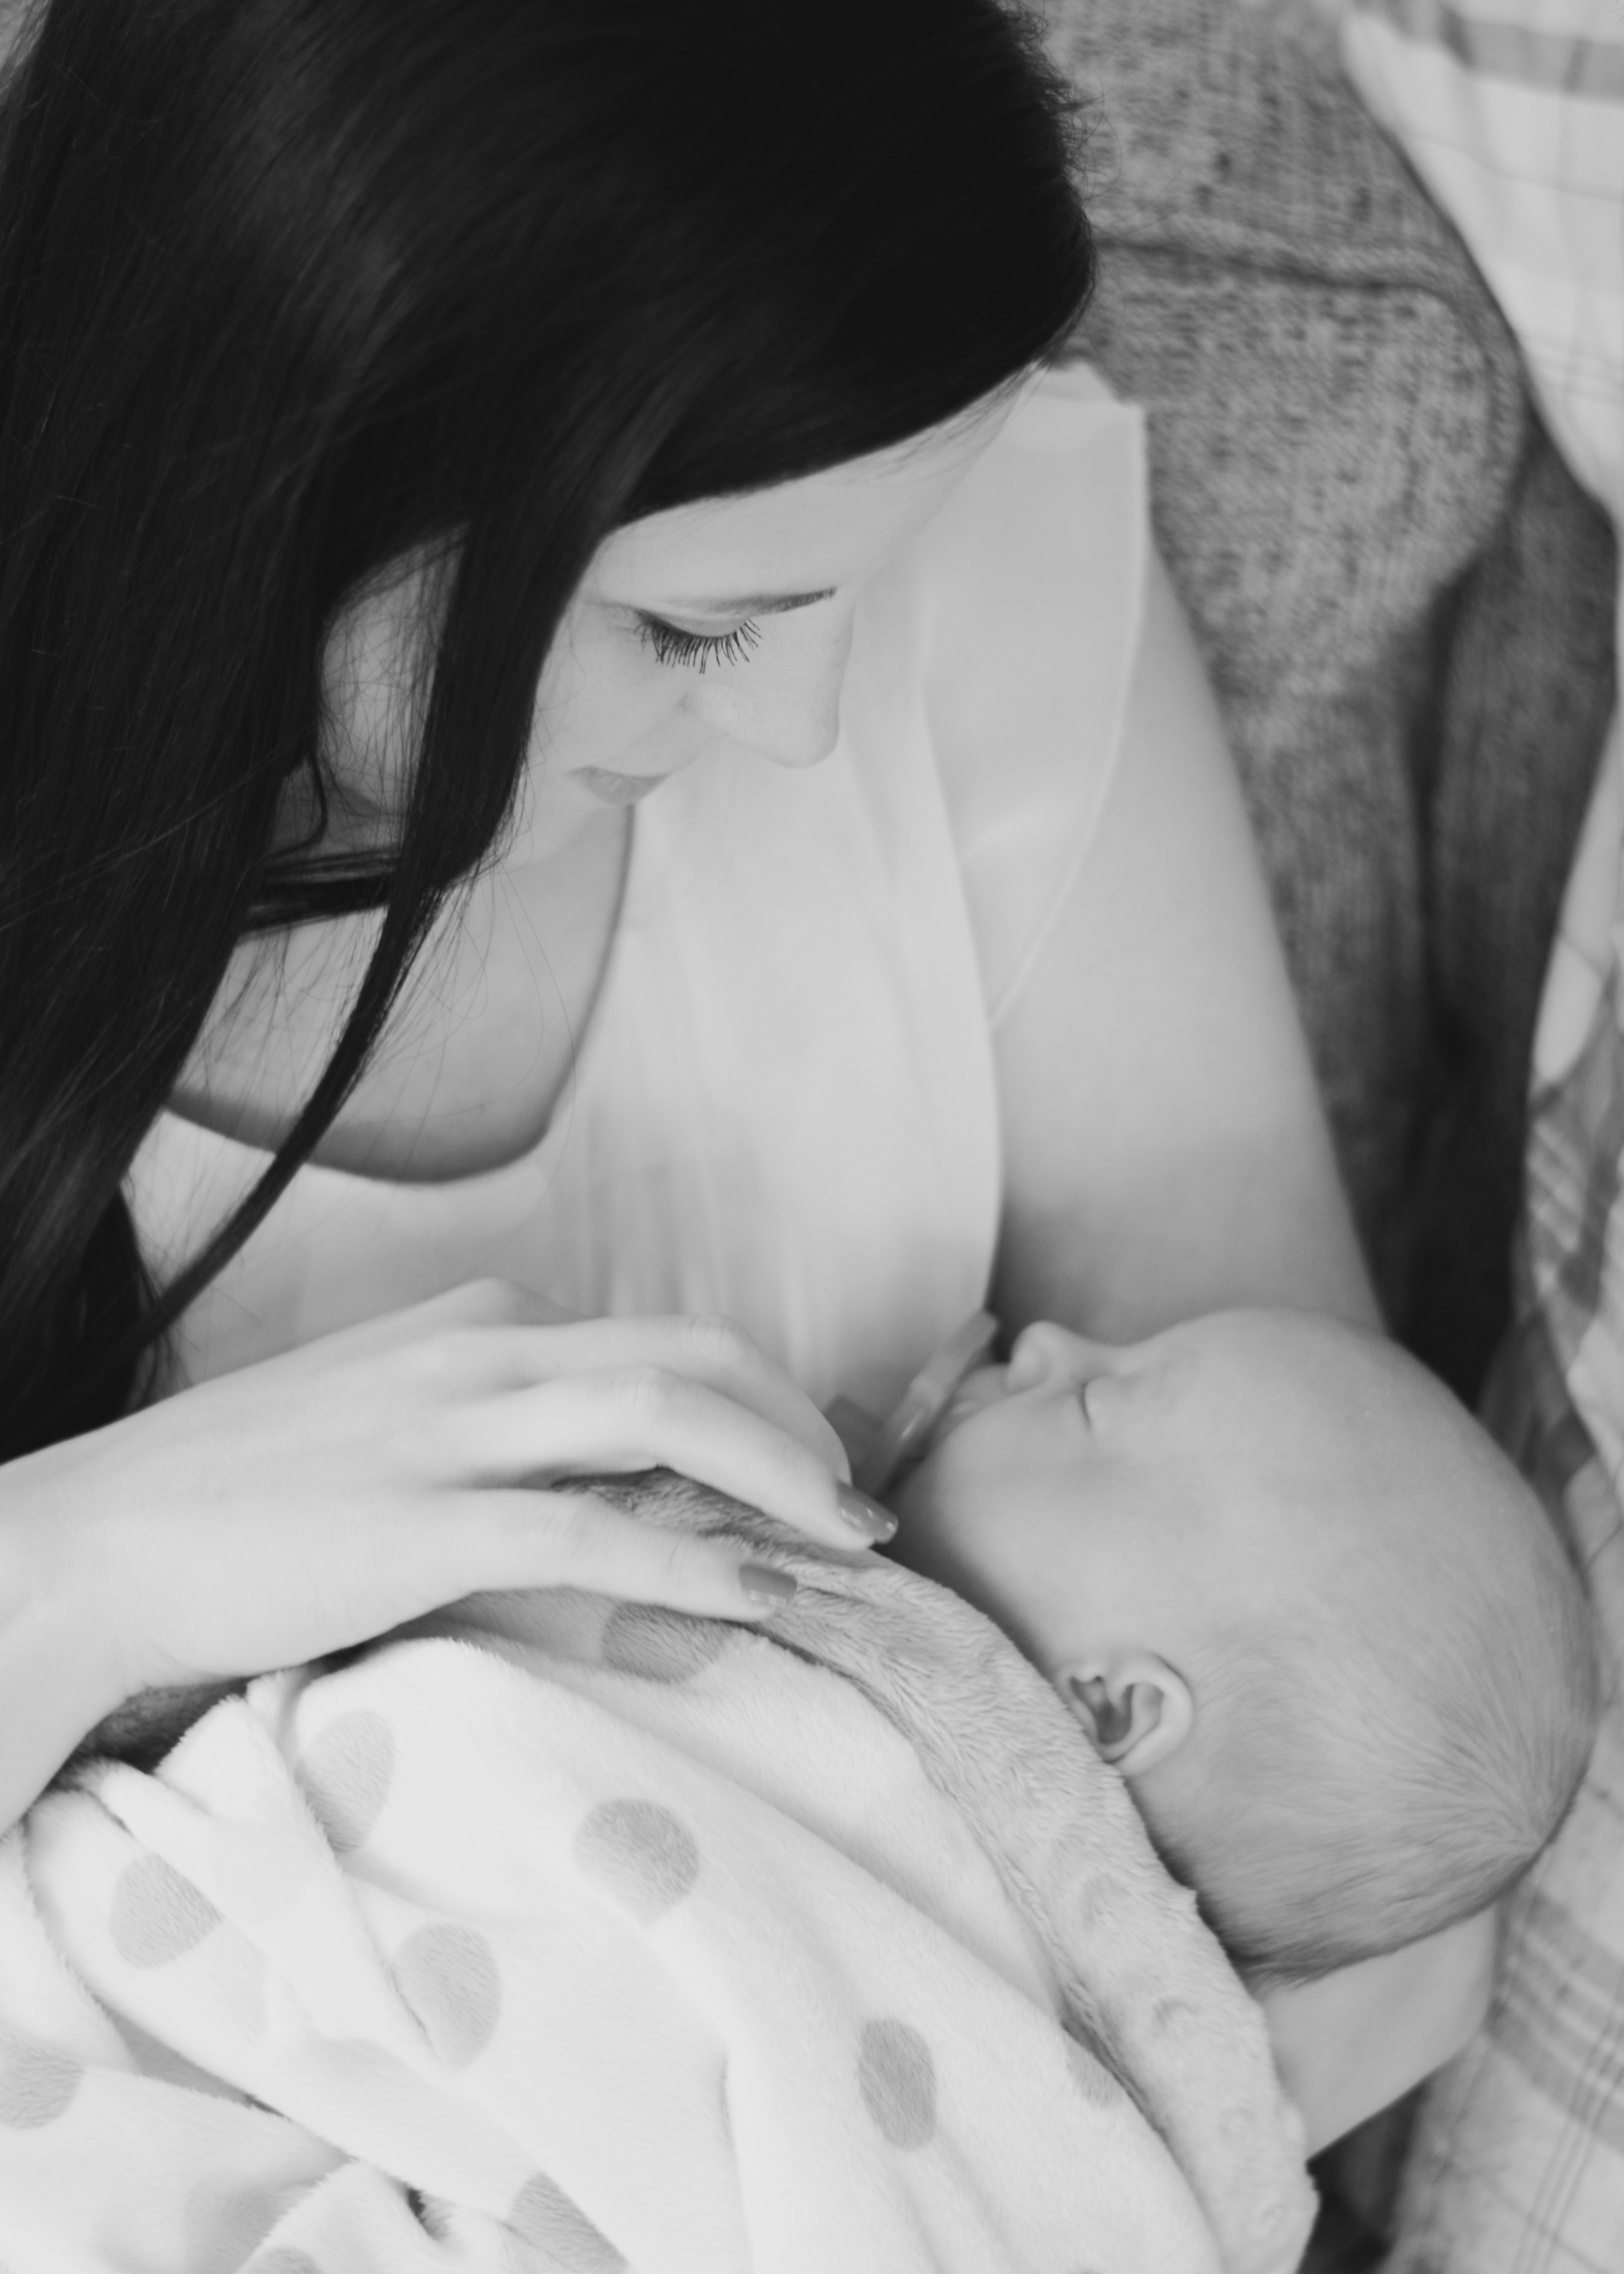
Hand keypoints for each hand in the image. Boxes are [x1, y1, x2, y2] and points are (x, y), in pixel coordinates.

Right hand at [6, 1281, 888, 1715]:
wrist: (86, 1543)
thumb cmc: (229, 1496)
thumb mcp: (375, 1423)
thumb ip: (479, 1426)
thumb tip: (579, 1479)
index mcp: (470, 1324)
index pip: (656, 1339)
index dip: (757, 1397)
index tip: (807, 1460)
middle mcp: (474, 1355)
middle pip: (690, 1359)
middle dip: (797, 1427)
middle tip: (857, 1504)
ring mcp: (447, 1432)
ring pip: (663, 1416)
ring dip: (777, 1477)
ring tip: (845, 1543)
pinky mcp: (418, 1524)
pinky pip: (588, 1530)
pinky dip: (689, 1561)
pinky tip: (752, 1598)